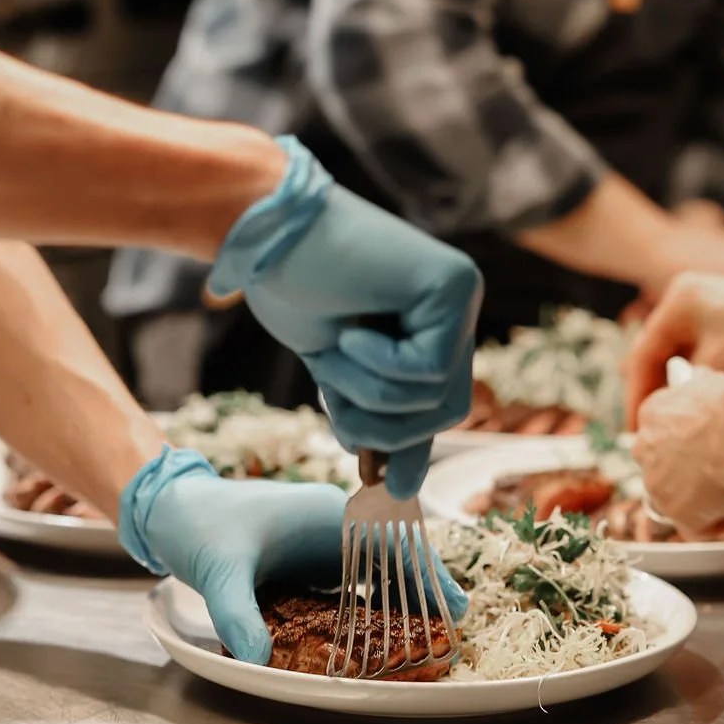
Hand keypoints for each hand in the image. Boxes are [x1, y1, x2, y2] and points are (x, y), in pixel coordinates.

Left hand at [118, 450, 466, 664]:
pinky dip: (370, 607)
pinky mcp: (307, 562)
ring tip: (427, 639)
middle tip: (453, 633)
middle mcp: (331, 527)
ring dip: (400, 602)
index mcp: (325, 515)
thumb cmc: (197, 525)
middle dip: (423, 594)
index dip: (427, 575)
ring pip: (376, 573)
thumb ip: (237, 614)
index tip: (456, 606)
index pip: (393, 542)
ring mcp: (320, 545)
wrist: (169, 508)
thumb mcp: (218, 572)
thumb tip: (258, 661)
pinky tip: (381, 635)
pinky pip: (351, 585)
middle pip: (394, 560)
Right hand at [207, 138, 481, 498]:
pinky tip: (353, 329)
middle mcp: (456, 310)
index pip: (438, 411)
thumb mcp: (340, 376)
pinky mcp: (451, 286)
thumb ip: (377, 421)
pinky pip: (429, 370)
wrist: (263, 233)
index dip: (397, 440)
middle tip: (336, 396)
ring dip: (371, 392)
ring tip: (338, 347)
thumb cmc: (292, 291)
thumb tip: (404, 491)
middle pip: (449, 412)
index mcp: (432, 329)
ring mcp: (460, 295)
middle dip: (384, 423)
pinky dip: (379, 364)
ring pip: (441, 399)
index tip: (364, 454)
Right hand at [624, 270, 723, 426]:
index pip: (643, 354)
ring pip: (680, 357)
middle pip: (658, 354)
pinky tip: (698, 403)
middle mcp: (688, 299)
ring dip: (676, 387)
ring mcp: (709, 308)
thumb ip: (686, 389)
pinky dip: (696, 379)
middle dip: (654, 392)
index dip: (637, 395)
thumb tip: (666, 417)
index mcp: (677, 301)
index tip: (636, 427)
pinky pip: (701, 354)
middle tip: (650, 429)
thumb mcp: (719, 363)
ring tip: (672, 421)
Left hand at [633, 368, 723, 537]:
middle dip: (686, 475)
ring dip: (699, 502)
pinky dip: (714, 528)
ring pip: (674, 499)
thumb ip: (705, 395)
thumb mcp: (715, 387)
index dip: (685, 444)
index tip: (708, 448)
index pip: (662, 433)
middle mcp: (646, 447)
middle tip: (720, 476)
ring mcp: (657, 482)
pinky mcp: (677, 511)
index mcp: (654, 412)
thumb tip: (714, 392)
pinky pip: (695, 528)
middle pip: (662, 468)